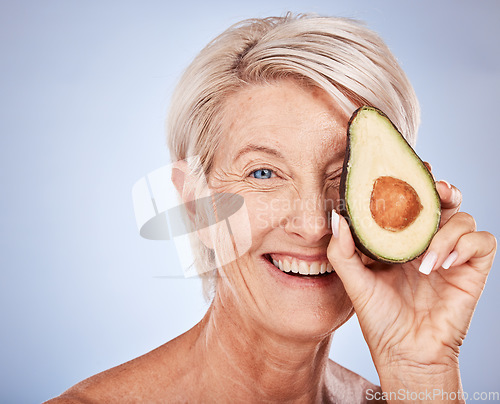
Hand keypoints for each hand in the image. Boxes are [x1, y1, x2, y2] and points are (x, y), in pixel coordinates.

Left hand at [327, 178, 495, 400]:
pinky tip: (442, 263)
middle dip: (439, 189)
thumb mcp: (355, 282)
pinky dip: (464, 244)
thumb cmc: (380, 319)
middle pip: (443, 200)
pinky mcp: (472, 269)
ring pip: (463, 217)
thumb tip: (338, 216)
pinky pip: (482, 241)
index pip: (411, 202)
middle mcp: (427, 242)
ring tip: (425, 257)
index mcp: (401, 240)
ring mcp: (451, 255)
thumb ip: (343, 251)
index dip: (411, 184)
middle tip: (431, 189)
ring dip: (445, 230)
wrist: (405, 353)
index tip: (404, 171)